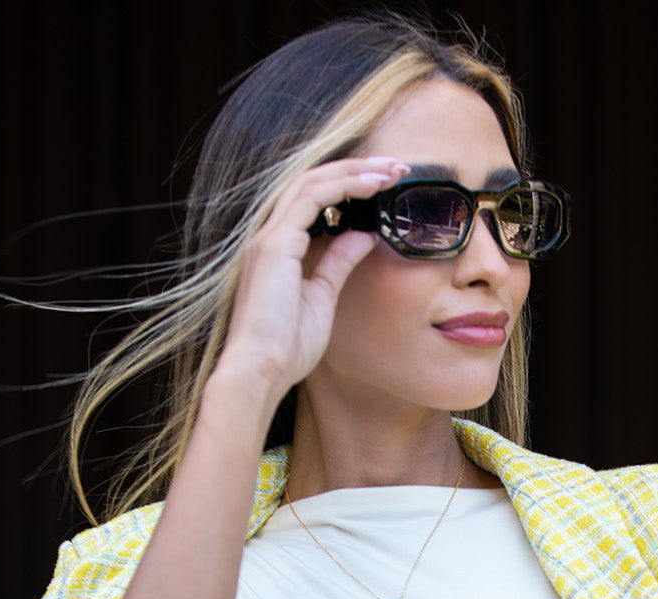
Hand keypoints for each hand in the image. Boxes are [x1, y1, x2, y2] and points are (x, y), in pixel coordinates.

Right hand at [216, 155, 409, 405]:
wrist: (261, 371)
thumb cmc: (286, 348)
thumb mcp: (322, 298)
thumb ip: (338, 263)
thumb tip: (363, 236)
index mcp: (277, 250)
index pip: (313, 200)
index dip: (348, 185)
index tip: (384, 184)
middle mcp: (268, 237)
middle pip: (313, 182)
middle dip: (356, 169)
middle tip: (396, 168)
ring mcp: (269, 238)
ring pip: (313, 181)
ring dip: (355, 170)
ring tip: (391, 169)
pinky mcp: (275, 245)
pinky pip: (313, 198)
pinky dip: (345, 185)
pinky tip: (373, 185)